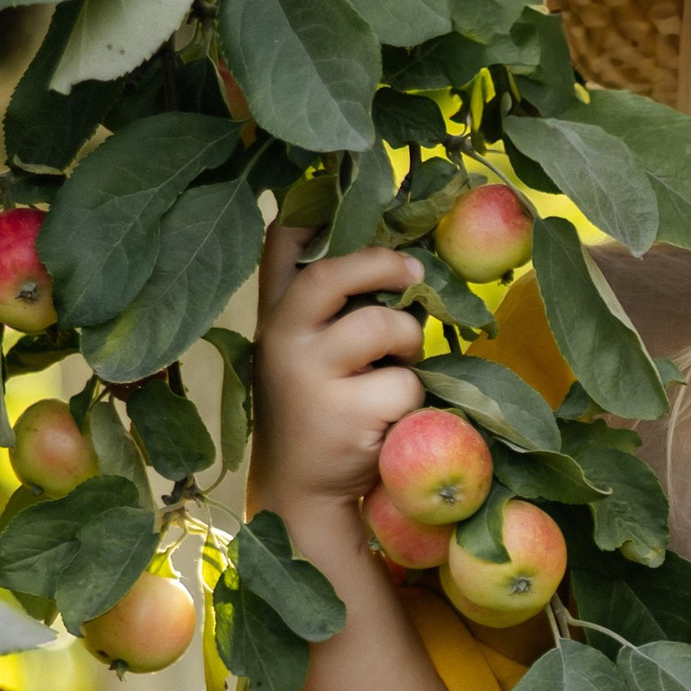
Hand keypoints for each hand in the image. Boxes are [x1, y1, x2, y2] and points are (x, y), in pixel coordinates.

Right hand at [249, 230, 425, 532]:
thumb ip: (326, 306)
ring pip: (385, 327)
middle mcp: (282, 338)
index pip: (280, 245)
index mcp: (274, 315)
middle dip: (384, 265)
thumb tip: (393, 249)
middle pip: (334, 273)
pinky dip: (413, 398)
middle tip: (415, 272)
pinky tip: (390, 415)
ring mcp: (310, 375)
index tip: (351, 202)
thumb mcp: (302, 351)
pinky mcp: (346, 413)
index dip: (311, 211)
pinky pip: (407, 384)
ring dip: (409, 343)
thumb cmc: (314, 407)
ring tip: (398, 368)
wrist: (300, 488)